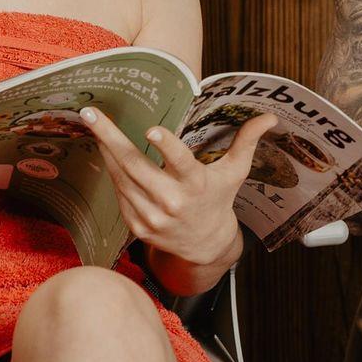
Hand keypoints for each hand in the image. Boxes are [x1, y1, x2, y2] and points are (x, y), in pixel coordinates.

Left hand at [78, 106, 277, 266]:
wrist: (204, 245)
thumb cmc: (219, 199)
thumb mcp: (235, 171)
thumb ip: (247, 141)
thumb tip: (270, 116)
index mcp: (197, 185)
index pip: (182, 164)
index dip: (167, 148)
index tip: (152, 130)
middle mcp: (172, 202)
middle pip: (136, 167)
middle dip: (111, 138)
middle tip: (91, 115)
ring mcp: (152, 216)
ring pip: (122, 178)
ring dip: (105, 151)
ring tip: (94, 125)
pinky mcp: (137, 226)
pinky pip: (120, 193)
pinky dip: (112, 172)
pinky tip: (105, 152)